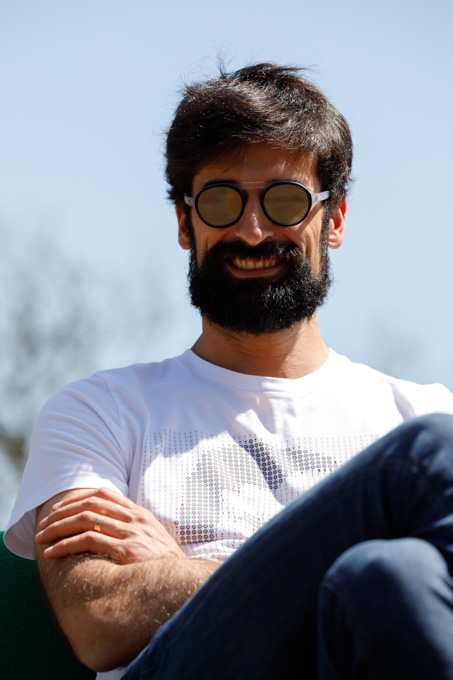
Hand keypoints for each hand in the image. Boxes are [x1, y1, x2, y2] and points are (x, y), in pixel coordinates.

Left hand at [35, 487, 186, 563]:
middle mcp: (135, 519)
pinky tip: (53, 553)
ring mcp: (132, 533)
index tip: (59, 509)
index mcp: (139, 513)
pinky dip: (67, 545)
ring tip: (42, 539)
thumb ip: (133, 531)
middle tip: (43, 525)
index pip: (103, 494)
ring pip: (86, 520)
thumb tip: (108, 530)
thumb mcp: (152, 539)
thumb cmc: (165, 564)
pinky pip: (90, 541)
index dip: (77, 498)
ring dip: (58, 529)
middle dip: (61, 514)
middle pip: (90, 505)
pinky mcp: (128, 551)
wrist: (185, 580)